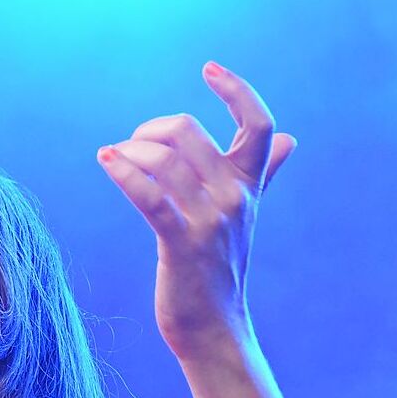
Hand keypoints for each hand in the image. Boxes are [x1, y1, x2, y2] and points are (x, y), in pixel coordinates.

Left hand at [97, 61, 295, 362]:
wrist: (215, 329)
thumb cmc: (219, 269)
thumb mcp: (245, 216)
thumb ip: (264, 175)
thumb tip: (290, 141)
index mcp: (249, 186)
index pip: (259, 124)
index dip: (237, 89)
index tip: (209, 68)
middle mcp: (236, 198)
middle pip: (191, 132)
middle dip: (151, 128)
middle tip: (132, 143)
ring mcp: (211, 222)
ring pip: (164, 160)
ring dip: (130, 150)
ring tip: (112, 156)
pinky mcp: (182, 245)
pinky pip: (149, 196)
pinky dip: (123, 172)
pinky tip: (106, 162)